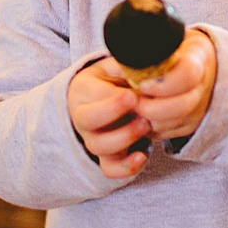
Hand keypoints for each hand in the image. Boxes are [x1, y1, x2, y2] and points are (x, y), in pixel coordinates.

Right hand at [68, 57, 150, 178]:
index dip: (113, 98)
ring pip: (98, 147)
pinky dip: (125, 167)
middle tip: (138, 106)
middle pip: (86, 122)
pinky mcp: (106, 156)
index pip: (92, 96)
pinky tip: (142, 156)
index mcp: (83, 89)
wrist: (105, 98)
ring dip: (123, 138)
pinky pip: (110, 169)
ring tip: (146, 125)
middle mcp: (82, 116)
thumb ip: (126, 63)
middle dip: (113, 115)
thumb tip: (145, 58)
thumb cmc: (113, 78)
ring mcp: (93, 138)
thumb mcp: (116, 65)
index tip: (133, 94)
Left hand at [132, 28, 216, 140]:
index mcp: (199, 58)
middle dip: (150, 106)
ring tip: (132, 104)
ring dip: (147, 117)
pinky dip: (149, 126)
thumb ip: (146, 47)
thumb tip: (118, 63)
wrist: (201, 62)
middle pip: (182, 105)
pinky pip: (166, 133)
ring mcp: (200, 108)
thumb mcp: (166, 37)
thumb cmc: (176, 47)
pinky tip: (139, 112)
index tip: (142, 83)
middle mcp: (204, 86)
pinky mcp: (191, 124)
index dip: (163, 83)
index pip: (187, 74)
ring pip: (171, 123)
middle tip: (131, 99)